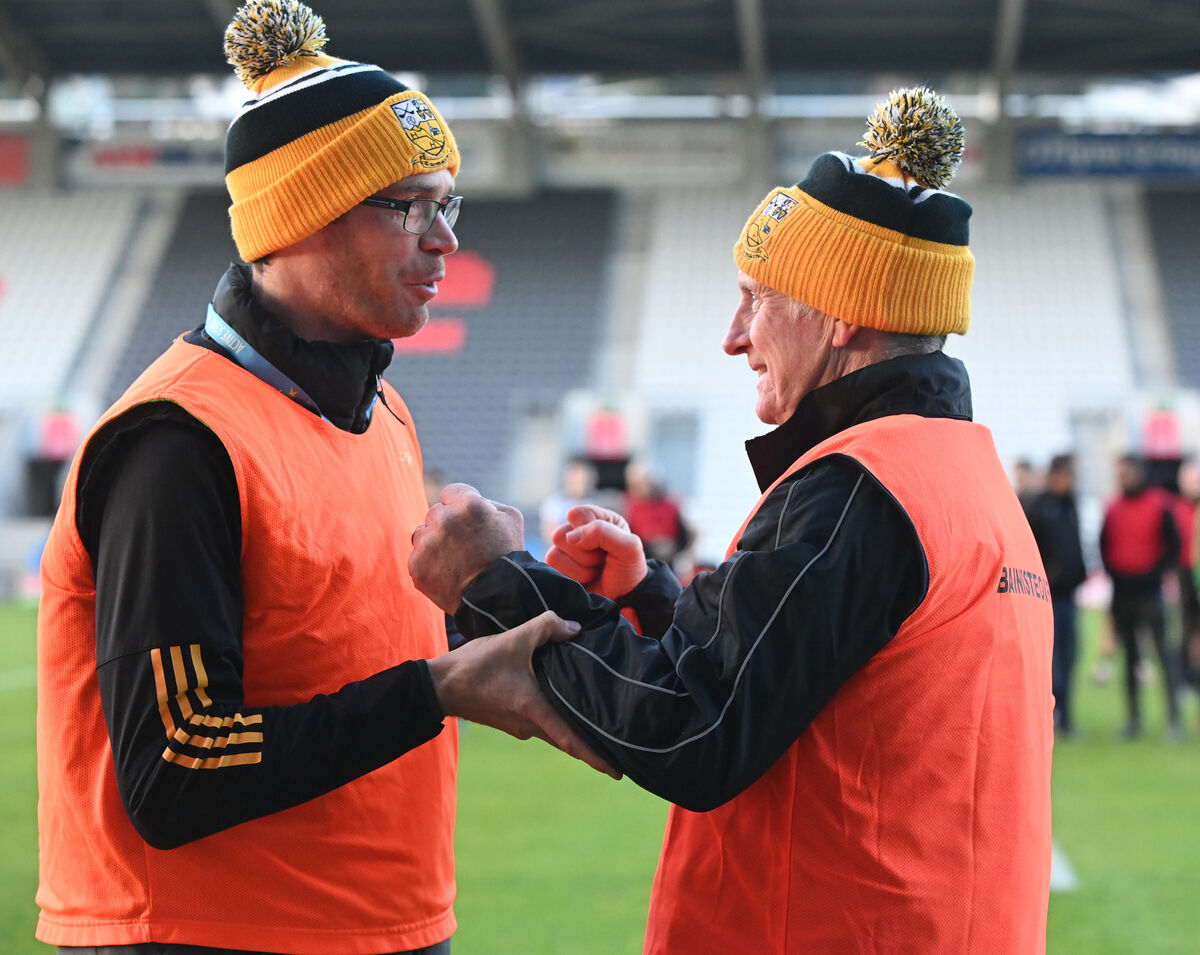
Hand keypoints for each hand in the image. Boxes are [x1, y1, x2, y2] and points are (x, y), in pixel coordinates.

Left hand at [410, 483, 524, 612]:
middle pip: (435, 513)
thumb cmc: (507, 556)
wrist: (498, 597)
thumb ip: (485, 501)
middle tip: (464, 546)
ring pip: (422, 534)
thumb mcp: (510, 518)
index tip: (467, 523)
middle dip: (447, 526)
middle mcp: (445, 519)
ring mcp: (428, 543)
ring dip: (433, 543)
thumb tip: (463, 500)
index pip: (449, 492)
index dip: (459, 507)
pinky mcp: (417, 565)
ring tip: (454, 561)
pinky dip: (428, 564)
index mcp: (468, 504)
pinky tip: (446, 574)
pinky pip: (417, 557)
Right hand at [426, 611, 620, 779]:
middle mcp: (529, 725)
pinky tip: (562, 704)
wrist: (438, 685)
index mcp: (535, 710)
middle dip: (592, 748)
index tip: (618, 773)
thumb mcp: (513, 639)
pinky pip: (540, 723)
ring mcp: (518, 725)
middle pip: (567, 740)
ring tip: (596, 725)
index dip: (596, 758)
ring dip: (573, 731)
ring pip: (553, 731)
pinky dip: (556, 719)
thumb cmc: (475, 666)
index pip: (572, 740)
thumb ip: (546, 627)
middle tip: (619, 752)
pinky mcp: (508, 720)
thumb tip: (574, 628)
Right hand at [546, 505, 647, 600]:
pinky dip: (573, 577)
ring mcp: (565, 550)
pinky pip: (551, 568)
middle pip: (562, 534)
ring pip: (554, 553)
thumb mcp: (629, 546)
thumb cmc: (628, 569)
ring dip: (581, 568)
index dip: (589, 530)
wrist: (625, 597)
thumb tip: (571, 537)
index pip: (577, 514)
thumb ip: (603, 532)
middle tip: (602, 560)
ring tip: (595, 571)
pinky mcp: (557, 568)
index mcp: (597, 517)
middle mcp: (578, 531)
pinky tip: (586, 579)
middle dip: (586, 554)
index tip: (606, 544)